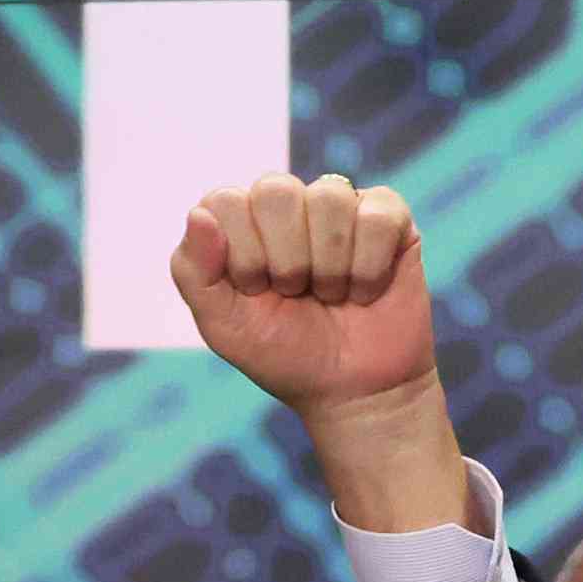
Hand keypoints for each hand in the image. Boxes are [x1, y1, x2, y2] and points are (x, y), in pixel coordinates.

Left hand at [171, 174, 462, 529]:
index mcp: (240, 221)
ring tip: (332, 295)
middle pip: (275, 190)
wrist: (353, 391)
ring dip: (329, 267)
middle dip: (285, 259)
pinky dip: (368, 267)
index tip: (255, 291)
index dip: (242, 255)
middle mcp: (288, 203)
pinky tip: (364, 290)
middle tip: (296, 293)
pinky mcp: (389, 215)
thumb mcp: (223, 324)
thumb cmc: (284, 354)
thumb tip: (198, 212)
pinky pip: (376, 215)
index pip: (225, 201)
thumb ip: (194, 271)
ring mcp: (339, 204)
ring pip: (329, 197)